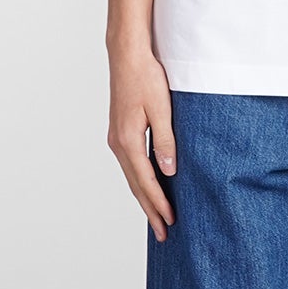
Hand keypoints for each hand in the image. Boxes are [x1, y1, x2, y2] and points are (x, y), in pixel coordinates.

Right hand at [108, 43, 176, 240]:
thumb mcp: (161, 109)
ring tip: (156, 217)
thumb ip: (165, 140)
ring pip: (131, 176)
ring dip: (144, 198)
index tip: (169, 220)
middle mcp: (119, 143)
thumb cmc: (145, 77)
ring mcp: (117, 139)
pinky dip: (139, 181)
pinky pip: (130, 165)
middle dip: (150, 210)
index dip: (158, 203)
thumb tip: (168, 170)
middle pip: (136, 185)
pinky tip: (147, 187)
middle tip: (163, 232)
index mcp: (128, 141)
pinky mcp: (120, 133)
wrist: (126, 56)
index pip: (146, 180)